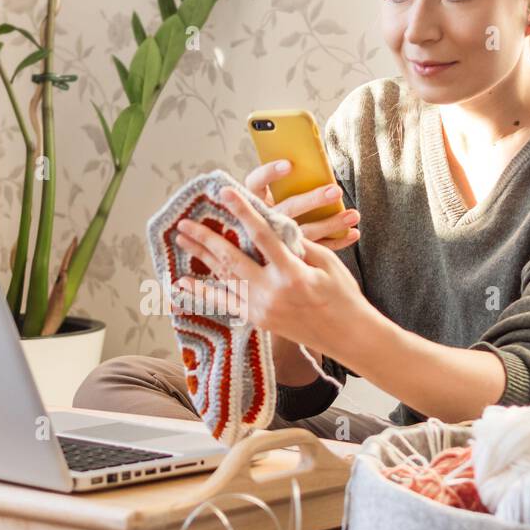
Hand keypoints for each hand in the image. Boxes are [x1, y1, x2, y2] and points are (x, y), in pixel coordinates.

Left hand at [173, 186, 368, 360]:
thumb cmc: (342, 295)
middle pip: (231, 258)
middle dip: (206, 238)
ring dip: (201, 258)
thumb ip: (296, 244)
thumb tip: (271, 227)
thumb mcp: (325, 262)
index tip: (224, 193)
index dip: (242, 211)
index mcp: (292, 273)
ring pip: (224, 278)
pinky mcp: (258, 320)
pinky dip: (202, 292)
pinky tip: (182, 284)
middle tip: (184, 223)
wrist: (348, 336)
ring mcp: (261, 308)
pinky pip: (224, 302)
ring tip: (182, 241)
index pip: (261, 235)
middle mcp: (272, 292)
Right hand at [244, 159, 359, 251]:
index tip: (289, 164)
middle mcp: (265, 220)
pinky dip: (337, 241)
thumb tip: (316, 161)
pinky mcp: (295, 253)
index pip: (256, 182)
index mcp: (257, 199)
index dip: (270, 173)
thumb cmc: (279, 206)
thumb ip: (290, 180)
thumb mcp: (276, 192)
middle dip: (313, 199)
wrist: (271, 251)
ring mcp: (280, 239)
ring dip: (332, 223)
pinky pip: (318, 248)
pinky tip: (353, 233)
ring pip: (306, 231)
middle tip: (335, 191)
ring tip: (353, 215)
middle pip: (288, 208)